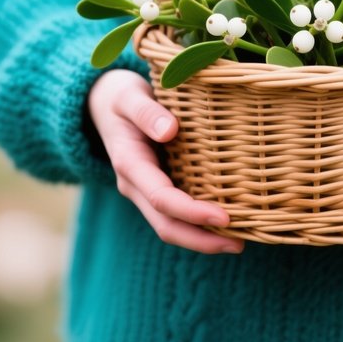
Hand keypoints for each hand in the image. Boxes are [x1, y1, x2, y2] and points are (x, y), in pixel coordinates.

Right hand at [87, 68, 243, 254]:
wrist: (102, 103)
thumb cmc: (121, 97)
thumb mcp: (129, 97)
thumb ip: (146, 112)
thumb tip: (169, 130)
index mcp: (129, 164)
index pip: (162, 199)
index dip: (192, 212)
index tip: (224, 217)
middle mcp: (135, 185)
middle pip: (166, 225)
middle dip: (201, 239)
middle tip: (240, 245)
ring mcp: (144, 190)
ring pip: (169, 225)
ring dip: (201, 239)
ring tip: (238, 242)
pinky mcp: (154, 187)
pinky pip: (174, 214)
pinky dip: (197, 224)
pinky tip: (225, 224)